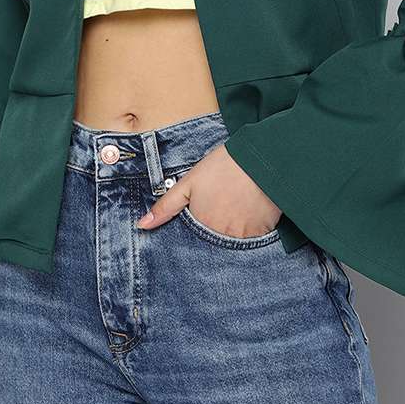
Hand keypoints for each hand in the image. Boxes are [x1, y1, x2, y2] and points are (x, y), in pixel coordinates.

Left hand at [135, 142, 281, 237]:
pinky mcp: (262, 236)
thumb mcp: (189, 183)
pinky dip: (250, 230)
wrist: (260, 159)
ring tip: (237, 208)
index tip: (205, 217)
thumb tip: (142, 226)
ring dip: (233, 231)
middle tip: (223, 210)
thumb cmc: (223, 167)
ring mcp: (242, 239)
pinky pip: (253, 241)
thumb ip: (166, 207)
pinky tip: (250, 211)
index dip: (198, 230)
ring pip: (233, 243)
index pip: (193, 241)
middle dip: (215, 232)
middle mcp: (220, 238)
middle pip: (213, 244)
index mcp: (201, 226)